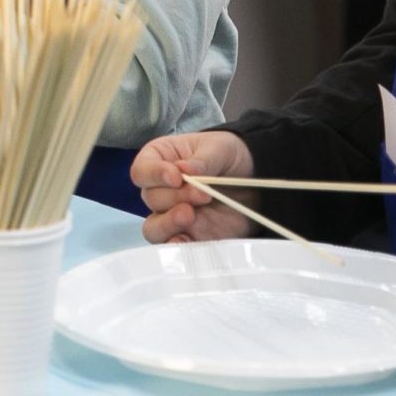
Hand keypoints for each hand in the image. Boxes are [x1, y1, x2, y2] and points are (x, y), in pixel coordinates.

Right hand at [130, 131, 259, 244]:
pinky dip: (176, 247)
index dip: (155, 175)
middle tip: (203, 194)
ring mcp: (172, 216)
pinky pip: (172, 247)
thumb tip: (185, 169)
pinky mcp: (188, 236)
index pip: (142, 170)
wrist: (252, 184)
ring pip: (153, 227)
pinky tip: (185, 242)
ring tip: (190, 216)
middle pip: (151, 198)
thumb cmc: (228, 158)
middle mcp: (160, 190)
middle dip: (176, 196)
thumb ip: (203, 160)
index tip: (177, 178)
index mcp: (160, 160)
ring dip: (169, 223)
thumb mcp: (220, 148)